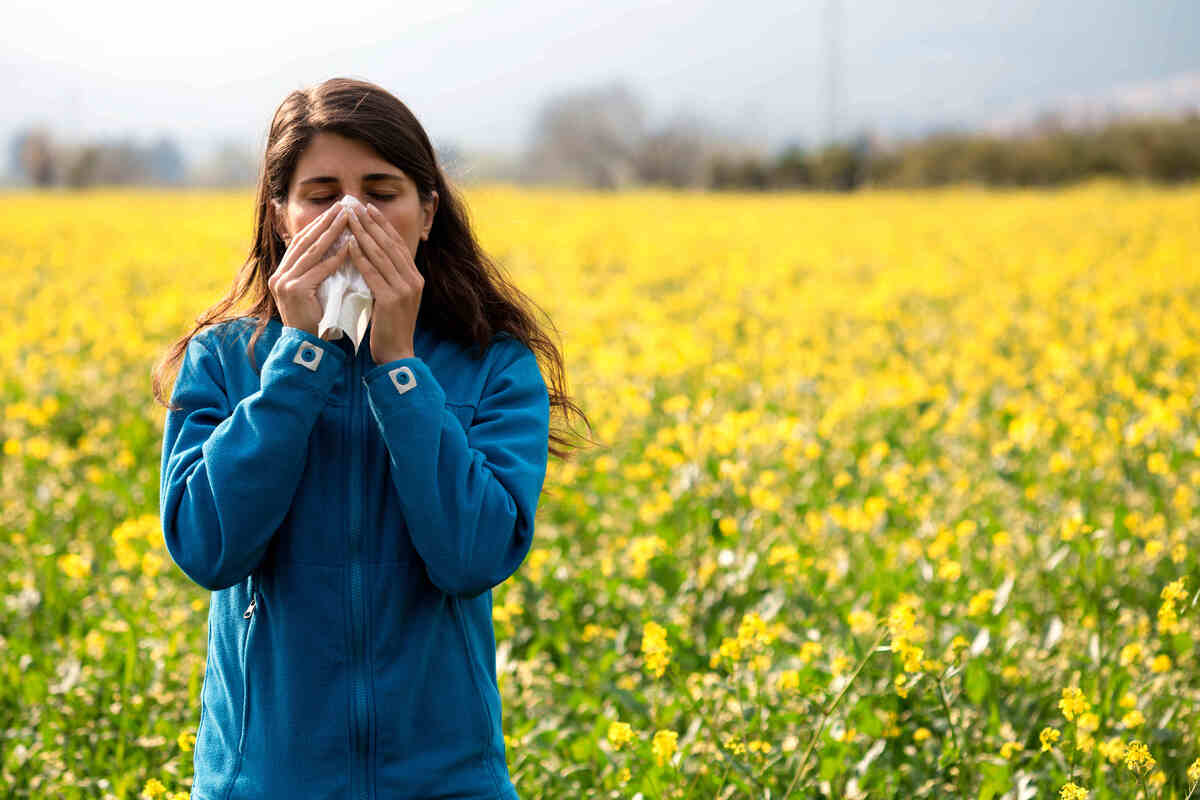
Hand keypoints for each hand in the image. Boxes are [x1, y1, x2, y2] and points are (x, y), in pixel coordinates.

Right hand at [268, 204, 351, 336]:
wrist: (307, 347)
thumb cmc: (316, 321)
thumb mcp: (314, 292)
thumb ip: (317, 272)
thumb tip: (336, 248)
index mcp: (282, 274)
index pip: (301, 242)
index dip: (318, 225)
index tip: (335, 211)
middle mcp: (279, 275)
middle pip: (305, 242)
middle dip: (325, 222)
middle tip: (343, 206)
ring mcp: (284, 282)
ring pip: (312, 252)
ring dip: (331, 233)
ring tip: (348, 219)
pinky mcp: (295, 291)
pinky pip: (319, 270)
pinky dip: (335, 258)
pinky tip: (349, 247)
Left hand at [344, 202, 422, 363]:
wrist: (396, 354)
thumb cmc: (390, 328)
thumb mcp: (394, 298)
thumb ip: (388, 278)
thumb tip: (372, 256)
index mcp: (415, 278)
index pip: (397, 245)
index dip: (383, 225)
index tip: (368, 208)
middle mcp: (413, 280)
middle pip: (390, 244)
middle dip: (372, 223)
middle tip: (356, 205)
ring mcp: (404, 289)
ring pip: (381, 255)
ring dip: (364, 234)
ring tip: (349, 218)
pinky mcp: (392, 300)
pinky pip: (373, 273)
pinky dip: (361, 257)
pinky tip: (349, 244)